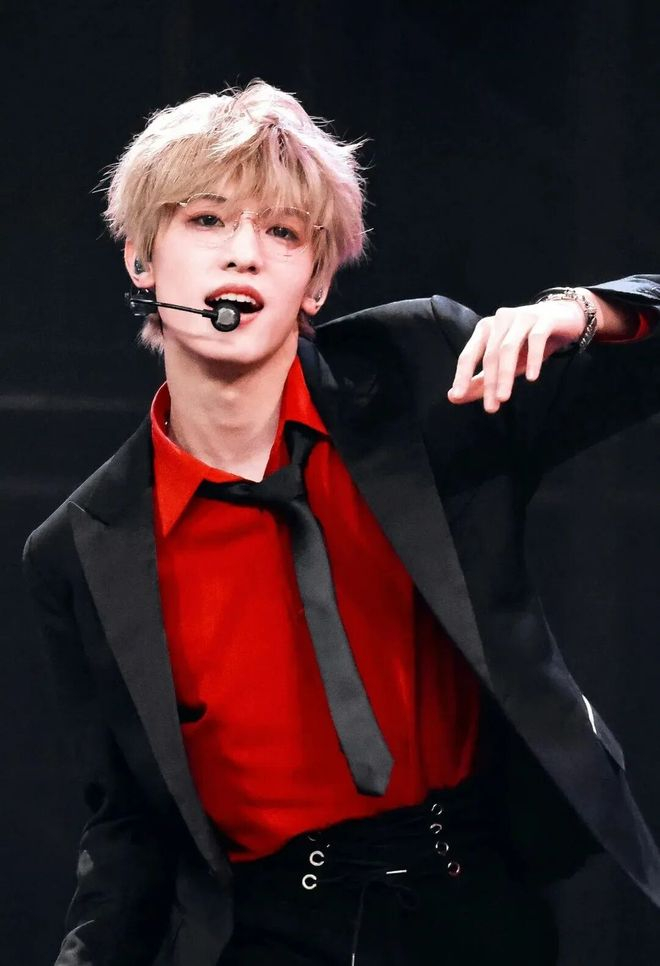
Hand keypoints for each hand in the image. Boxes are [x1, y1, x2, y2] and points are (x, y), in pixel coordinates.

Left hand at [447, 298, 587, 412]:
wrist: (565, 318)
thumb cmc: (529, 343)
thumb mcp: (504, 364)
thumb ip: (480, 381)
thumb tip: (453, 397)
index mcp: (485, 329)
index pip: (469, 354)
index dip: (462, 375)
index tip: (457, 396)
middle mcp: (500, 320)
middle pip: (490, 355)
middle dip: (489, 383)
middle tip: (491, 408)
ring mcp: (521, 317)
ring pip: (508, 348)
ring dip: (505, 375)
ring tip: (504, 397)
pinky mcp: (544, 319)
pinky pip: (535, 339)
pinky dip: (532, 359)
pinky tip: (531, 377)